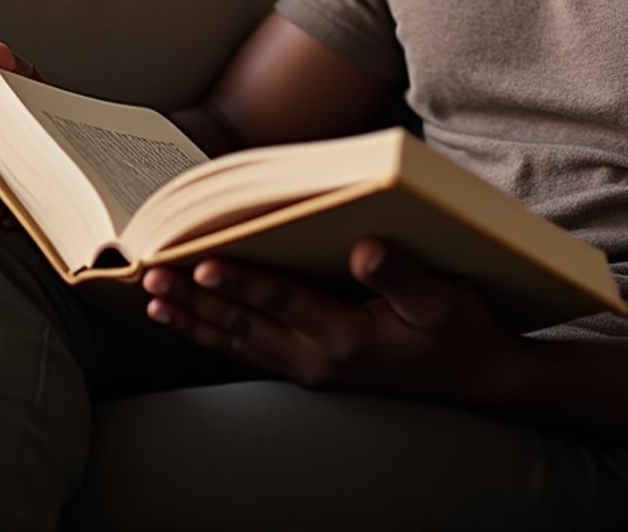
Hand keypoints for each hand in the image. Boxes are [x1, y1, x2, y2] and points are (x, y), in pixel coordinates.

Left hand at [141, 239, 521, 407]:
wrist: (476, 378)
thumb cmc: (462, 330)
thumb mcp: (444, 299)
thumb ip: (402, 274)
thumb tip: (363, 248)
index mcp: (349, 337)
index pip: (283, 302)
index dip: (241, 280)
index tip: (200, 263)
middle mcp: (321, 359)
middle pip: (245, 324)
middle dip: (195, 299)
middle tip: (151, 275)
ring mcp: (313, 369)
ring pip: (239, 342)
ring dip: (195, 320)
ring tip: (152, 301)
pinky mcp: (312, 369)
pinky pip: (250, 352)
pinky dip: (215, 336)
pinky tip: (191, 323)